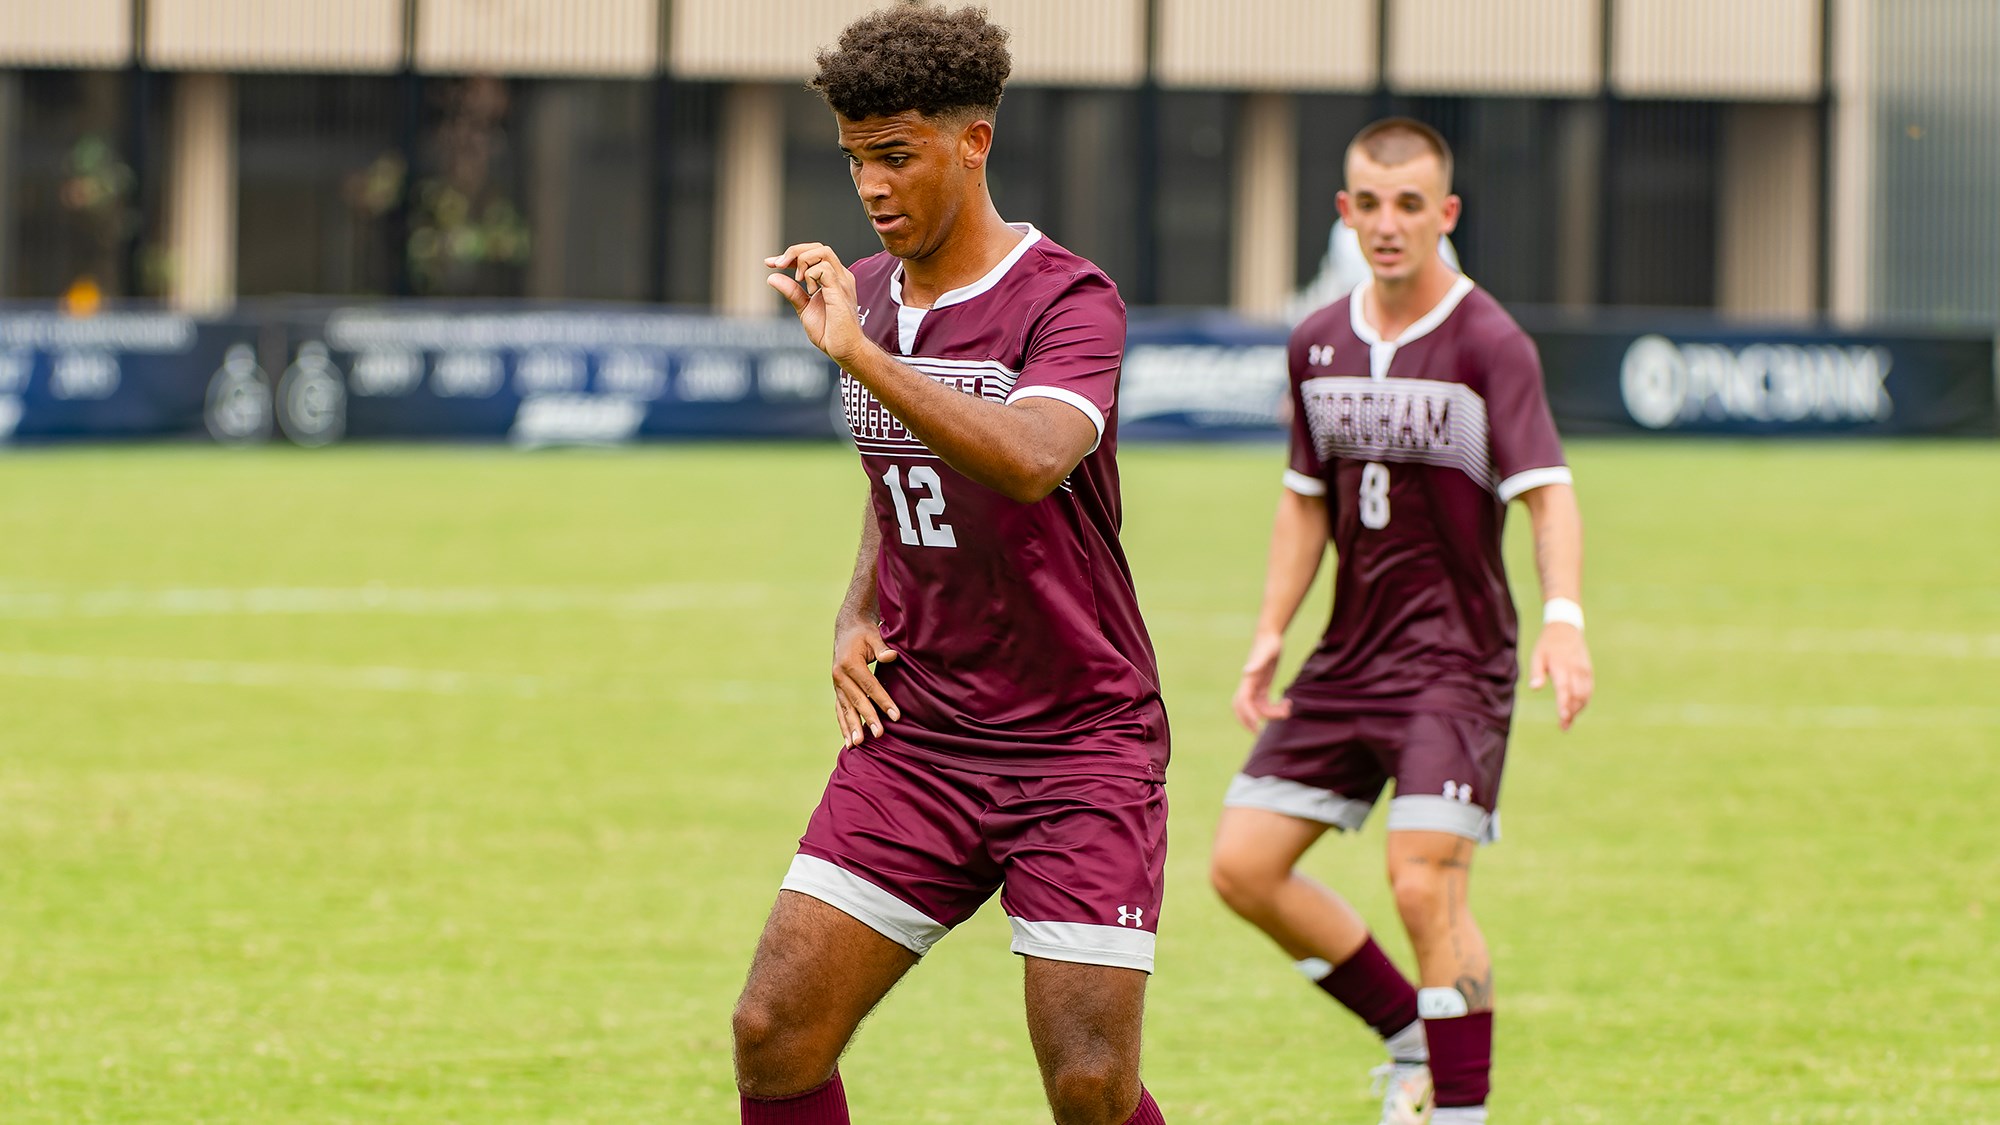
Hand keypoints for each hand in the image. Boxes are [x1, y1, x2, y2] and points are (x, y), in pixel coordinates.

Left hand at [767, 243, 866, 365]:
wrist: (845, 350)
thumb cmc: (830, 333)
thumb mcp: (804, 309)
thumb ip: (792, 292)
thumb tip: (772, 277)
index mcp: (832, 279)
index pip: (813, 254)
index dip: (790, 255)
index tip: (771, 264)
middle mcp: (839, 276)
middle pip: (818, 247)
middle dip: (794, 252)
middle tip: (778, 265)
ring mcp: (841, 282)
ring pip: (822, 251)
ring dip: (802, 261)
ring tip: (798, 281)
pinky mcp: (840, 290)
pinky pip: (824, 268)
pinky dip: (810, 274)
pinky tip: (809, 290)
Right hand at [832, 615, 900, 747]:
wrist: (847, 629)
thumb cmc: (864, 633)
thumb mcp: (874, 635)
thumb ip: (882, 647)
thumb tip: (891, 657)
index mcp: (850, 663)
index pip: (869, 686)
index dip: (883, 701)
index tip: (896, 716)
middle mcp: (839, 676)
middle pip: (857, 701)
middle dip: (869, 718)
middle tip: (880, 734)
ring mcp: (836, 685)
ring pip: (845, 709)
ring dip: (852, 727)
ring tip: (858, 744)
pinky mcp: (837, 690)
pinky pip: (840, 711)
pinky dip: (844, 726)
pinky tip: (849, 742)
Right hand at [1232, 632, 1293, 732]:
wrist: (1270, 637)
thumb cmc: (1268, 643)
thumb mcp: (1265, 652)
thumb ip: (1256, 663)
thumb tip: (1246, 672)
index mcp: (1247, 681)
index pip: (1242, 703)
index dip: (1247, 716)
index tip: (1257, 727)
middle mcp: (1249, 686)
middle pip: (1243, 710)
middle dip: (1249, 722)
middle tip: (1260, 733)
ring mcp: (1255, 687)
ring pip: (1258, 709)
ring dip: (1271, 714)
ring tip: (1288, 708)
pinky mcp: (1262, 687)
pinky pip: (1265, 704)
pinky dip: (1275, 708)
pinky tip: (1288, 702)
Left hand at [1529, 623, 1592, 730]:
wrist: (1566, 628)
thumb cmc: (1547, 645)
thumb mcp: (1537, 655)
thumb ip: (1537, 672)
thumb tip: (1535, 688)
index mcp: (1561, 665)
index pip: (1564, 688)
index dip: (1564, 704)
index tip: (1563, 717)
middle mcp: (1575, 669)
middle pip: (1577, 695)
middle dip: (1572, 713)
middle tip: (1563, 726)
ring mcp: (1584, 670)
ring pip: (1585, 695)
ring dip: (1578, 710)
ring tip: (1568, 722)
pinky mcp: (1589, 671)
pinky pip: (1589, 690)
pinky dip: (1584, 702)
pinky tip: (1576, 710)